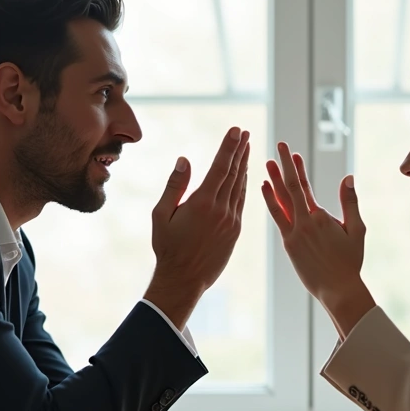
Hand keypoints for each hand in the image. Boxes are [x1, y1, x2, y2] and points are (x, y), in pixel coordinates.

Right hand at [146, 127, 249, 329]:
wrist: (184, 279)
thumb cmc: (168, 247)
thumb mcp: (162, 215)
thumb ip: (175, 186)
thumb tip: (185, 160)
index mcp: (202, 203)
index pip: (220, 167)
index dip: (229, 147)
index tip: (236, 131)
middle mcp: (221, 209)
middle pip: (234, 173)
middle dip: (240, 150)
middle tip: (245, 133)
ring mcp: (231, 220)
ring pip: (240, 186)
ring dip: (244, 165)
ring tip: (247, 148)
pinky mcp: (235, 231)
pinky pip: (241, 202)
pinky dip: (243, 186)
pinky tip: (244, 176)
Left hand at [262, 142, 374, 335]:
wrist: (337, 289)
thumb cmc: (350, 261)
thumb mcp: (357, 230)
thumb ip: (350, 202)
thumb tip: (348, 177)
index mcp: (320, 217)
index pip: (305, 186)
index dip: (297, 168)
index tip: (293, 152)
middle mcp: (304, 223)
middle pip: (290, 188)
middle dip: (283, 166)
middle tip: (278, 146)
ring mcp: (293, 234)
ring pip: (280, 202)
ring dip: (272, 181)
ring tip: (266, 164)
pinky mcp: (288, 245)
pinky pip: (277, 218)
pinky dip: (270, 202)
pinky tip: (264, 190)